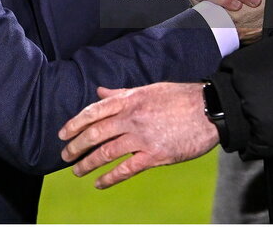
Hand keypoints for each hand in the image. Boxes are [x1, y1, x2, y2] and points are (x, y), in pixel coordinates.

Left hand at [59, 83, 217, 188]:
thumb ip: (122, 93)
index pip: (93, 111)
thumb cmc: (180, 97)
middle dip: (76, 146)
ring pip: (105, 152)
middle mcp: (131, 118)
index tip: (63, 134)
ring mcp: (142, 138)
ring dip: (87, 163)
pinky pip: (125, 169)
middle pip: (95, 133)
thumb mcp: (149, 89)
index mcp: (130, 99)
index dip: (74, 123)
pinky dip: (109, 178)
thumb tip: (100, 91)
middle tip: (65, 155)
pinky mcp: (154, 155)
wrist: (209, 110)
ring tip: (77, 170)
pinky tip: (99, 183)